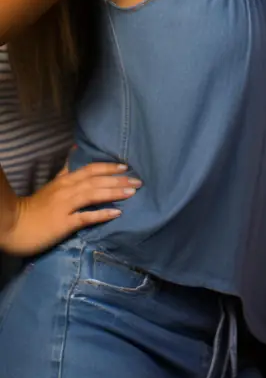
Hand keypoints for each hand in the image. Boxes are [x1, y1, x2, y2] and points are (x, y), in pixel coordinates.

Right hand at [0, 161, 140, 255]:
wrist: (14, 225)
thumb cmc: (35, 207)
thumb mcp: (52, 185)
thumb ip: (66, 170)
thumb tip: (76, 151)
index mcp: (65, 181)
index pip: (91, 169)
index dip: (109, 167)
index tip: (126, 167)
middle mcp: (67, 190)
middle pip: (96, 180)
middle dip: (118, 180)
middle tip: (139, 181)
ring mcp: (65, 206)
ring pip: (93, 195)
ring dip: (114, 192)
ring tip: (132, 192)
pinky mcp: (63, 223)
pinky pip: (85, 217)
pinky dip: (101, 214)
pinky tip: (117, 213)